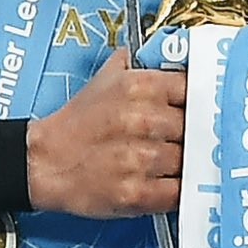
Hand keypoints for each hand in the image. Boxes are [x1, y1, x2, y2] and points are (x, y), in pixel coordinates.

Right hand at [26, 49, 186, 216]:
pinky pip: (178, 193)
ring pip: (189, 160)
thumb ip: (138, 65)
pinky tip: (173, 184)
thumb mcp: (105, 79)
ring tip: (175, 163)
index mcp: (139, 86)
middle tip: (187, 140)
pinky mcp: (136, 193)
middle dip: (194, 135)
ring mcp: (140, 158)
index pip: (194, 88)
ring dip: (186, 164)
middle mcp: (142, 119)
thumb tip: (170, 55)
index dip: (200, 102)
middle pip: (196, 127)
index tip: (202, 110)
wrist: (45, 161)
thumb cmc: (79, 123)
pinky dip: (181, 191)